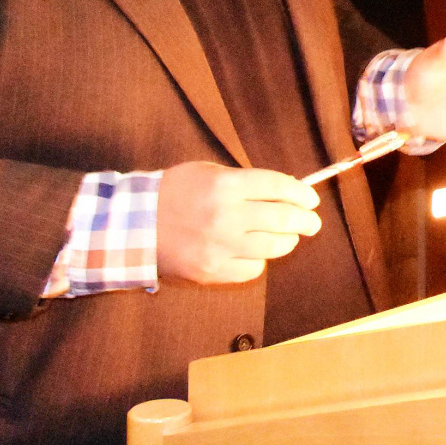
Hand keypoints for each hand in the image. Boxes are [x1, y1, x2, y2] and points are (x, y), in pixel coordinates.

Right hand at [157, 162, 320, 284]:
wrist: (133, 225)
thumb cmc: (175, 192)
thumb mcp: (210, 173)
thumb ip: (248, 182)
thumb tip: (287, 192)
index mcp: (226, 186)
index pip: (280, 187)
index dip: (302, 193)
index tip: (311, 199)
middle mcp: (226, 216)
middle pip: (284, 218)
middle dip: (306, 220)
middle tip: (312, 222)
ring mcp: (219, 247)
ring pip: (274, 247)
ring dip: (288, 241)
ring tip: (288, 237)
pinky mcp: (212, 271)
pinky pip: (252, 269)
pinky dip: (260, 261)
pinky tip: (254, 252)